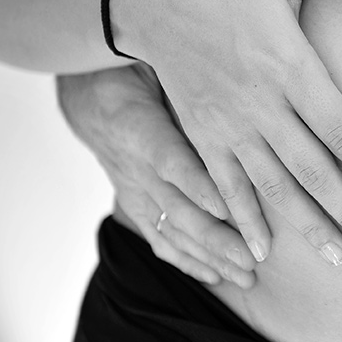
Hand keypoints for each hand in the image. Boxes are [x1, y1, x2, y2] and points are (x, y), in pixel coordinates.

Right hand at [57, 65, 255, 287]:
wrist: (89, 94)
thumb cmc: (136, 71)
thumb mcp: (155, 65)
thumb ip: (187, 77)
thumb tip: (232, 71)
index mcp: (140, 128)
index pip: (171, 160)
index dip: (197, 185)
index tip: (227, 207)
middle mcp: (136, 166)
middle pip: (178, 207)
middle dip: (217, 237)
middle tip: (252, 256)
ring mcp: (136, 189)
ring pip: (172, 229)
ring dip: (210, 256)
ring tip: (246, 276)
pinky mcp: (136, 203)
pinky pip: (160, 237)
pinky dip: (187, 260)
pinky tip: (216, 277)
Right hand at [114, 0, 341, 264]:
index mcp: (289, 63)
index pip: (341, 127)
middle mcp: (260, 103)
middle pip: (313, 169)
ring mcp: (228, 125)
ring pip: (274, 186)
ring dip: (307, 225)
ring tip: (338, 257)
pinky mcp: (202, 136)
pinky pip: (225, 186)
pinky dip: (244, 219)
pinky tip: (261, 252)